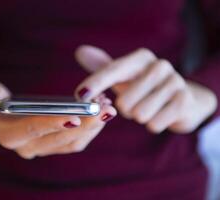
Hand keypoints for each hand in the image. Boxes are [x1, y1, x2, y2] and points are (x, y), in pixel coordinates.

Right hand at [0, 80, 116, 158]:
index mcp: (9, 135)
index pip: (33, 129)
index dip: (53, 123)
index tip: (76, 117)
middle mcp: (27, 148)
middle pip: (59, 139)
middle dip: (84, 125)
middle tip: (105, 108)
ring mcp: (42, 149)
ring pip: (72, 143)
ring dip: (92, 128)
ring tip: (108, 107)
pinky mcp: (53, 146)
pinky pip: (75, 142)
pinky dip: (90, 129)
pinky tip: (100, 113)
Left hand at [74, 45, 216, 133]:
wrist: (182, 100)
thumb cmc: (145, 88)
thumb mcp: (124, 77)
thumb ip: (102, 68)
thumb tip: (80, 51)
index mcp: (140, 58)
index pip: (112, 72)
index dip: (95, 84)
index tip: (81, 95)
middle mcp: (159, 65)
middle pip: (124, 102)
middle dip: (125, 110)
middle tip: (136, 103)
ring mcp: (175, 82)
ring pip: (139, 114)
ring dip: (139, 117)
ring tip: (149, 108)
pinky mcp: (184, 101)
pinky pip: (154, 124)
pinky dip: (153, 124)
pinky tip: (162, 114)